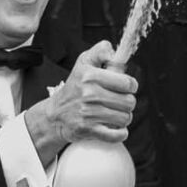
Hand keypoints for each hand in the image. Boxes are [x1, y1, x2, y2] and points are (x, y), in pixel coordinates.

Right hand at [27, 39, 136, 160]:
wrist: (56, 114)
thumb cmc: (75, 87)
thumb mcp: (84, 63)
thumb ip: (100, 51)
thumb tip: (114, 52)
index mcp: (90, 76)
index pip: (127, 83)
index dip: (130, 85)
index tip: (124, 87)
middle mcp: (89, 94)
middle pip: (129, 102)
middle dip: (127, 103)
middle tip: (117, 102)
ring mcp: (89, 113)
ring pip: (125, 118)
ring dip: (123, 118)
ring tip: (113, 113)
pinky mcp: (88, 130)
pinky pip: (117, 135)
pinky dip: (120, 133)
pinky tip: (115, 128)